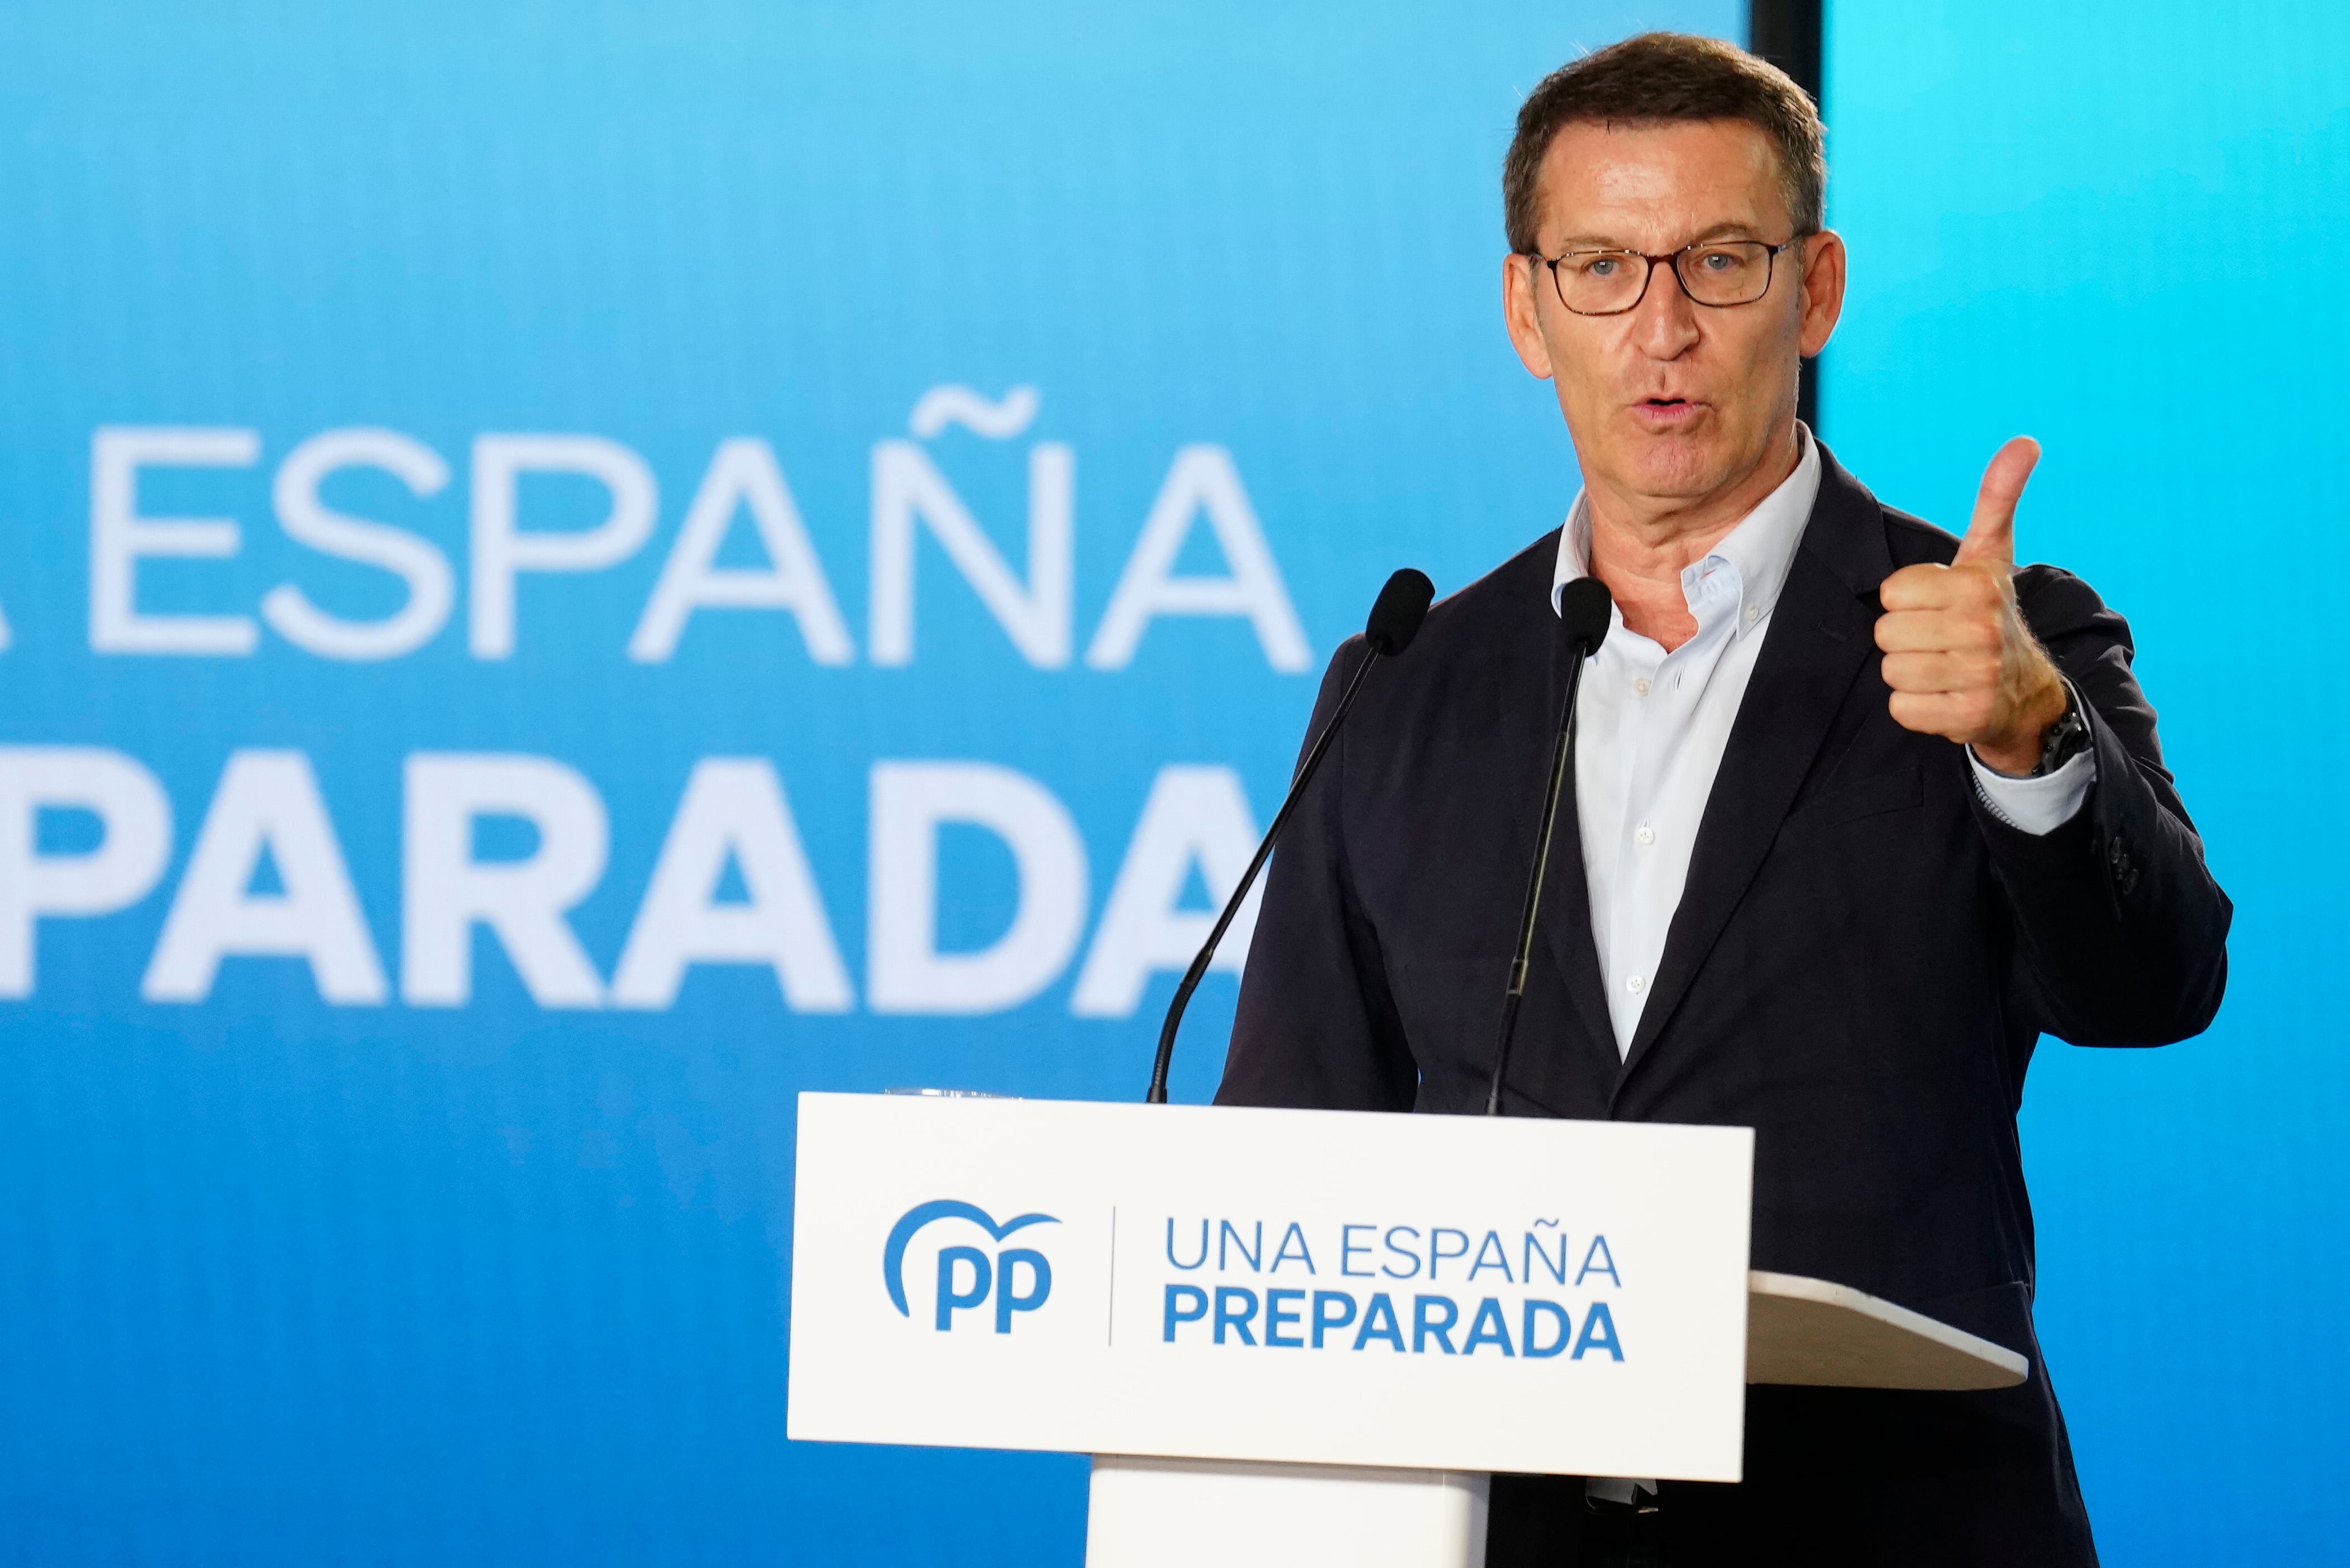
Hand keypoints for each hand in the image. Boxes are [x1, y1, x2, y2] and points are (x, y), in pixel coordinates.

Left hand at [1874, 437, 2068, 774]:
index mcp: (1977, 586)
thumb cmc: (1992, 614)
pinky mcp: (1968, 717)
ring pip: (1891, 671)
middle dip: (1905, 638)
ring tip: (1943, 667)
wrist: (2027, 691)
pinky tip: (1944, 697)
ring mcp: (1978, 675)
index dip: (1907, 602)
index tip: (1939, 607)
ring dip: (1910, 674)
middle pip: (1886, 633)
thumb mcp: (1991, 556)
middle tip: (1940, 640)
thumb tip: (2025, 442)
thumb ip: (1997, 499)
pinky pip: (1902, 709)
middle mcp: (1982, 629)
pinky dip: (1916, 708)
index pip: (1891, 594)